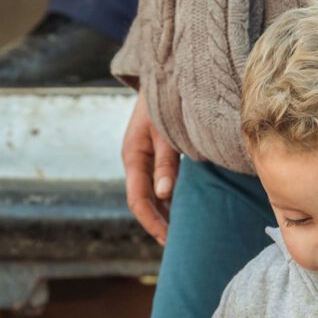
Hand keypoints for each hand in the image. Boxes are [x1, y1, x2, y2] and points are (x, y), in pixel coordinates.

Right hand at [122, 93, 179, 244]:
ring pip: (151, 194)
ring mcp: (144, 158)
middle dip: (159, 224)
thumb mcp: (166, 130)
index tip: (169, 240)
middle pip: (144, 202)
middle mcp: (135, 160)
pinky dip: (169, 199)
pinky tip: (183, 208)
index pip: (138, 200)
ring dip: (165, 213)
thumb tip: (164, 195)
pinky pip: (159, 183)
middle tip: (179, 245)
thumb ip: (166, 162)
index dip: (153, 223)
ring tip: (182, 233)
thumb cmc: (166, 98)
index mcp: (133, 156)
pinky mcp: (155, 154)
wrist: (165, 72)